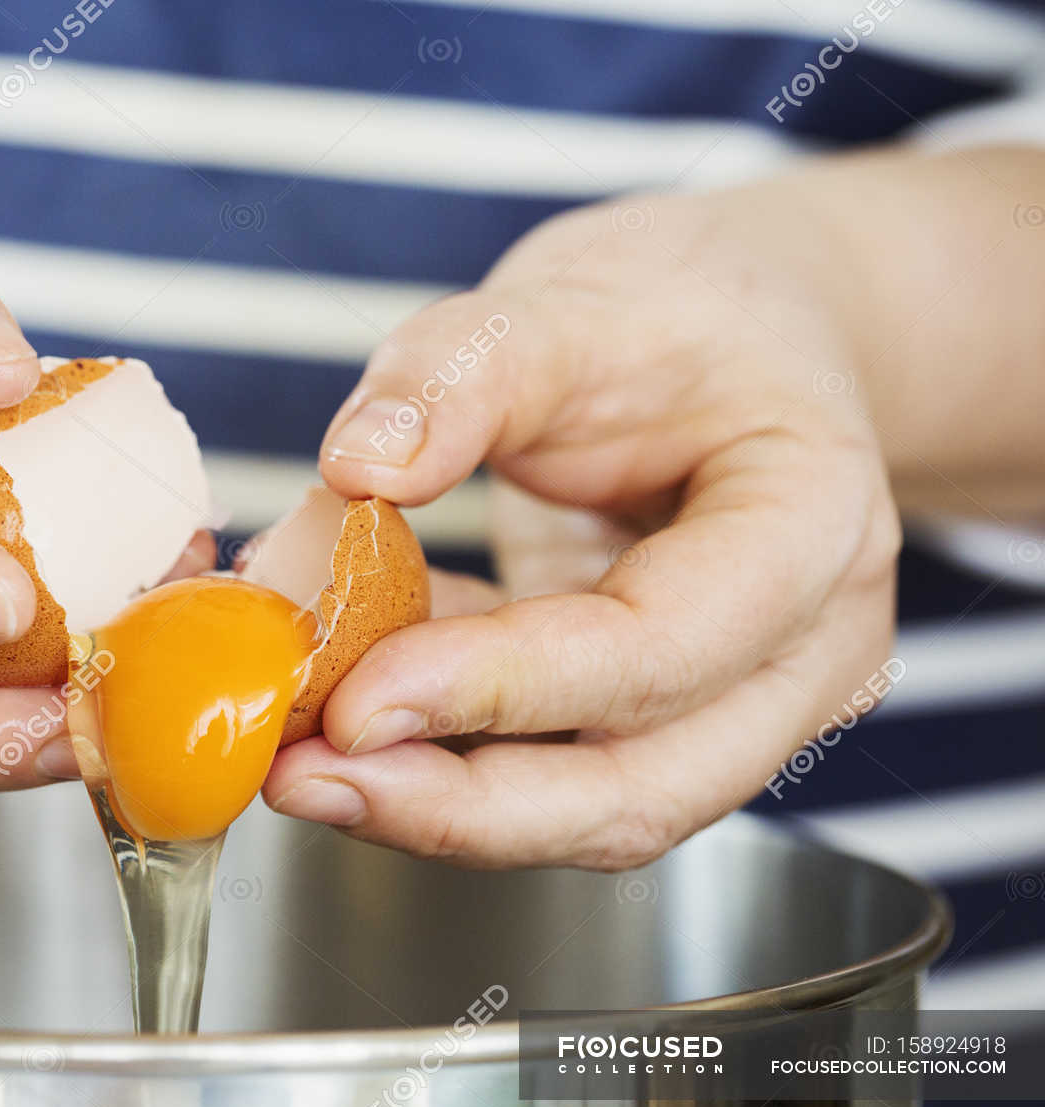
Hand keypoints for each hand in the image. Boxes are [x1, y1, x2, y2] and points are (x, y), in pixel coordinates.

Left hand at [264, 193, 900, 868]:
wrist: (739, 339)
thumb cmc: (680, 316)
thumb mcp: (573, 299)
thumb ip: (464, 371)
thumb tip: (359, 465)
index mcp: (810, 529)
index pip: (661, 650)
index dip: (502, 689)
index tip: (356, 700)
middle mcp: (798, 651)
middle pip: (639, 790)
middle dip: (457, 806)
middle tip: (301, 776)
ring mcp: (733, 703)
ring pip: (588, 808)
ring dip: (432, 803)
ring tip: (295, 766)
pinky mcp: (648, 720)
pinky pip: (543, 766)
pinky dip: (435, 752)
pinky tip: (335, 713)